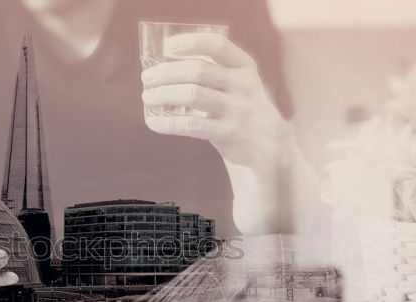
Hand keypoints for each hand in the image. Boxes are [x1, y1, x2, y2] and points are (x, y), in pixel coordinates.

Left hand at [141, 32, 288, 170]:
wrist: (269, 144)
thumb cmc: (241, 107)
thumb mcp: (238, 83)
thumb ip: (211, 73)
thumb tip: (163, 68)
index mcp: (244, 66)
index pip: (217, 45)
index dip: (190, 43)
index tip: (167, 47)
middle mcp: (243, 85)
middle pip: (197, 71)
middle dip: (166, 73)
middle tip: (147, 78)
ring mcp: (237, 110)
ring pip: (192, 95)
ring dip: (164, 94)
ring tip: (148, 97)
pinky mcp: (227, 133)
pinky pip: (190, 125)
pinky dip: (167, 123)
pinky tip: (153, 122)